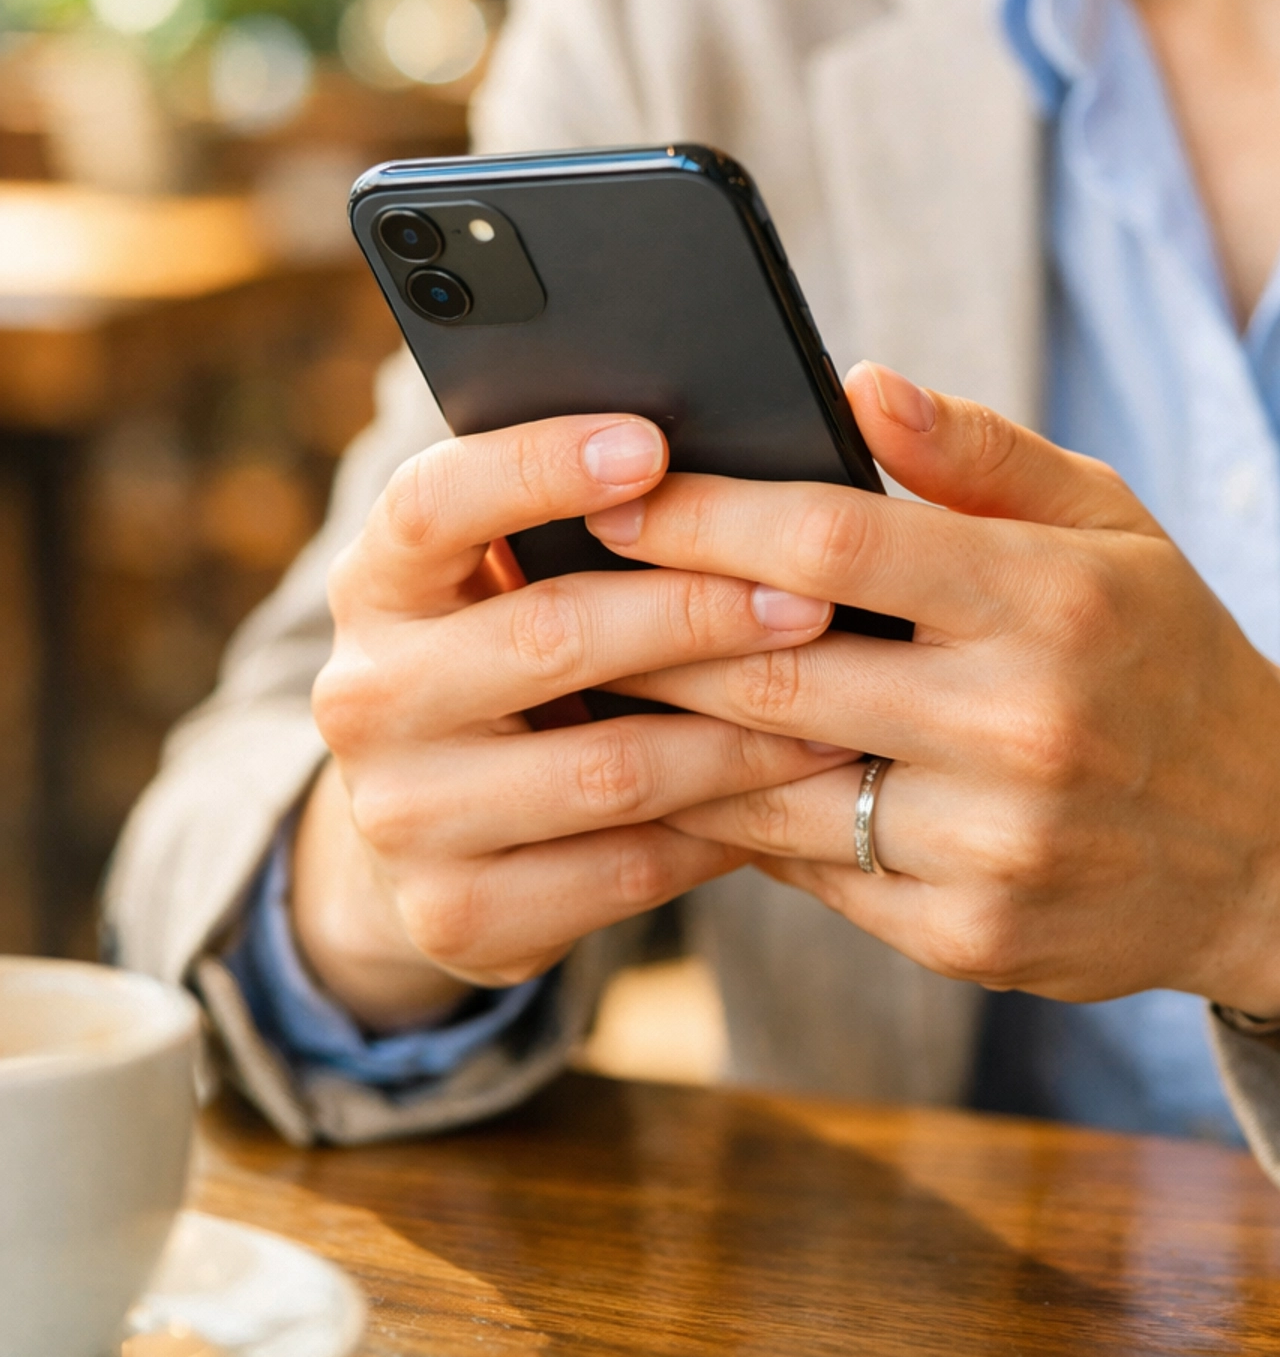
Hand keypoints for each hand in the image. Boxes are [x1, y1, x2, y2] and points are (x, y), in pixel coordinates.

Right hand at [292, 413, 850, 1031]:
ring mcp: (402, 815)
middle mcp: (365, 694)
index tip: (653, 444)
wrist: (422, 839)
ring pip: (607, 768)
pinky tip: (786, 794)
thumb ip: (576, 522)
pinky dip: (720, 829)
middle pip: (548, 636)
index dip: (539, 466)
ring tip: (837, 709)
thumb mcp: (499, 581)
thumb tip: (730, 462)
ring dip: (738, 738)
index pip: (433, 502)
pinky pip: (625, 870)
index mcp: (376, 582)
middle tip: (811, 598)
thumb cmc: (508, 659)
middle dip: (695, 613)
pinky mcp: (457, 913)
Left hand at [588, 365, 1279, 1089]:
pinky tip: (681, 772)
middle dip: (646, 627)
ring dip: (665, 734)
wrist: (1272, 847)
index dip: (706, 516)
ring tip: (584, 685)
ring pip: (772, 784)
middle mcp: (1021, 728)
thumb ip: (981, 456)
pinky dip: (737, 817)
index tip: (615, 493)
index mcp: (1052, 603)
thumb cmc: (1167, 652)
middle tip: (554, 590)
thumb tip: (856, 385)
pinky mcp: (969, 937)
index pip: (835, 546)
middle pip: (774, 670)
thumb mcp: (1111, 526)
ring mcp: (993, 847)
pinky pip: (810, 868)